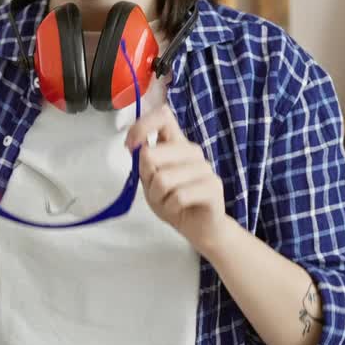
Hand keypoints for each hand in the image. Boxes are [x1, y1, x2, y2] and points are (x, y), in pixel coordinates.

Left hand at [125, 105, 230, 253]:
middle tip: (157, 192)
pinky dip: (171, 207)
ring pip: (163, 179)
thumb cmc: (174, 202)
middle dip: (146, 179)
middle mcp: (192, 150)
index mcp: (176, 143)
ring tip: (169, 203)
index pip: (162, 116)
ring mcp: (204, 167)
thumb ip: (144, 163)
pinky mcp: (213, 186)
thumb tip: (136, 145)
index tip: (131, 146)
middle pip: (152, 153)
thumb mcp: (150, 182)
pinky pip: (179, 195)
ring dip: (159, 198)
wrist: (200, 228)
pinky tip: (179, 209)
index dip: (142, 126)